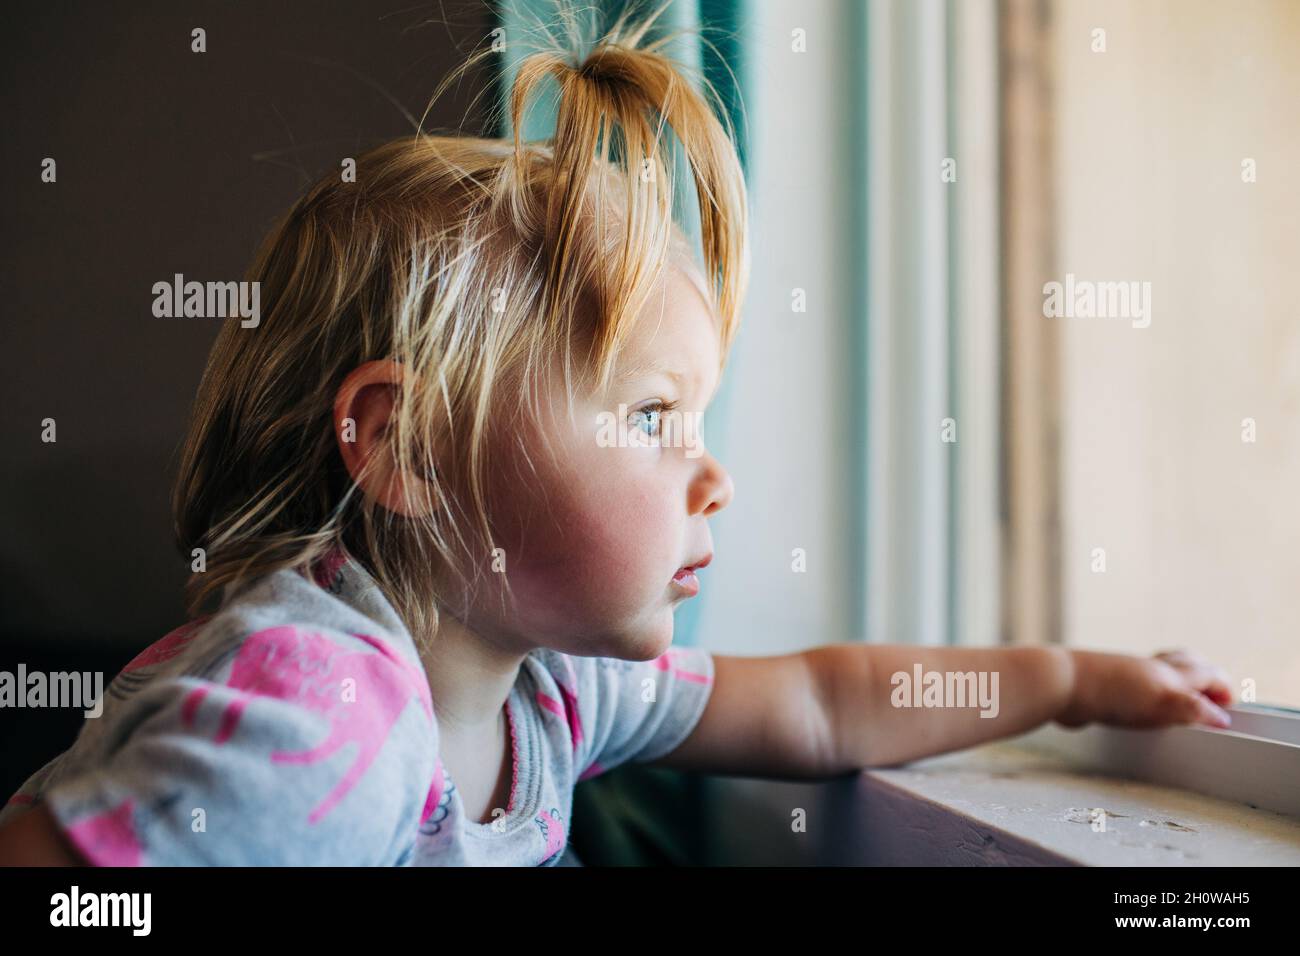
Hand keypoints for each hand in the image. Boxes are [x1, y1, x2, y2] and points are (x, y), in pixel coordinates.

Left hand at [1055, 648, 1233, 729]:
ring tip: (1180, 698)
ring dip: (1176, 680)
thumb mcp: (1162, 703)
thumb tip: (1220, 717)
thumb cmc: (1109, 692)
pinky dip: (1148, 690)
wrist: (1059, 684)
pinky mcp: (1104, 685)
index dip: (1222, 688)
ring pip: (1159, 670)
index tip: (1228, 707)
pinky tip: (1139, 706)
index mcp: (1168, 673)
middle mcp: (1149, 669)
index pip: (1207, 673)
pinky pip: (1133, 683)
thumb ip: (1193, 709)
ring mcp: (1125, 674)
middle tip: (1212, 695)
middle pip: (1186, 662)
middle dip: (1204, 676)